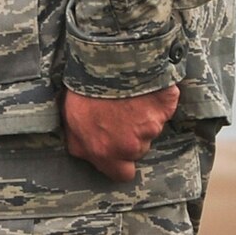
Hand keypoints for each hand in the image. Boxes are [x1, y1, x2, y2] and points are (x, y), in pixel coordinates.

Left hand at [60, 84, 179, 182]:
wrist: (105, 61)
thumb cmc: (83, 88)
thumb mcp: (70, 116)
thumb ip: (79, 139)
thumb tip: (82, 147)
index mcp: (102, 151)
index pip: (120, 173)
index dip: (118, 162)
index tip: (113, 145)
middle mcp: (128, 146)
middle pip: (135, 150)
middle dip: (130, 137)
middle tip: (118, 114)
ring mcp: (150, 128)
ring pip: (149, 130)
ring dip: (141, 117)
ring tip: (126, 95)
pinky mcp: (165, 110)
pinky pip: (163, 110)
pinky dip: (156, 102)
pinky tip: (141, 88)